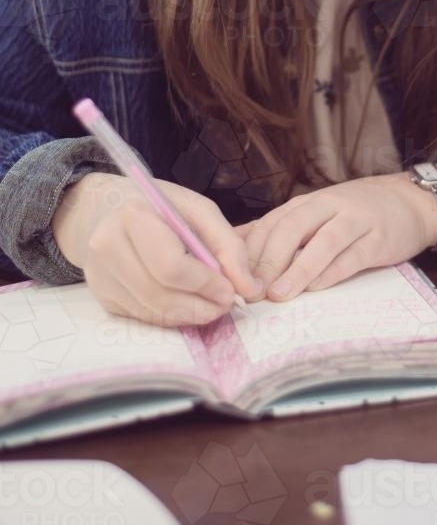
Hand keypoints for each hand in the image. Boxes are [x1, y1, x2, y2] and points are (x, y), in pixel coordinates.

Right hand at [52, 172, 262, 326]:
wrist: (105, 209)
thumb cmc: (159, 207)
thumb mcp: (198, 210)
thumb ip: (228, 245)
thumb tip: (249, 288)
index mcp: (133, 215)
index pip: (171, 266)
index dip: (205, 283)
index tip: (231, 290)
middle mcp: (107, 247)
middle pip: (160, 294)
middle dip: (200, 305)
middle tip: (225, 304)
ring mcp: (100, 275)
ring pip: (152, 311)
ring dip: (189, 315)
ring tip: (211, 305)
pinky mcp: (102, 296)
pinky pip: (143, 317)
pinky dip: (171, 316)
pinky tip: (187, 304)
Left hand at [234, 172, 436, 301]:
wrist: (409, 201)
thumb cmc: (354, 214)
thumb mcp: (315, 215)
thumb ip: (279, 231)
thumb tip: (232, 249)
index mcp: (307, 203)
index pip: (271, 222)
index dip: (249, 250)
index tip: (231, 279)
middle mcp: (328, 206)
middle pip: (292, 227)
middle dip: (268, 260)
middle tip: (250, 290)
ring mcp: (356, 220)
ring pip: (323, 241)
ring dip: (298, 269)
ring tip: (278, 295)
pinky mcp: (379, 239)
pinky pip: (353, 256)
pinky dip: (333, 272)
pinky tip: (316, 288)